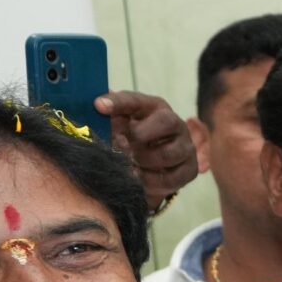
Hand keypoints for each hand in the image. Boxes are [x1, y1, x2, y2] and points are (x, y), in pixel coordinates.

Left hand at [96, 92, 197, 206]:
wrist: (146, 166)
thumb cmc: (128, 138)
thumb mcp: (115, 124)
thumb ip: (104, 117)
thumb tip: (91, 109)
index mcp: (153, 107)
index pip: (136, 100)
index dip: (117, 102)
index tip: (98, 106)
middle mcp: (175, 123)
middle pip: (167, 121)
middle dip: (141, 134)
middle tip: (122, 144)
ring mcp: (185, 147)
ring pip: (169, 153)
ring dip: (144, 160)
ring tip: (129, 164)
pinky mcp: (189, 170)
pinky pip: (171, 178)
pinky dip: (150, 181)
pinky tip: (138, 177)